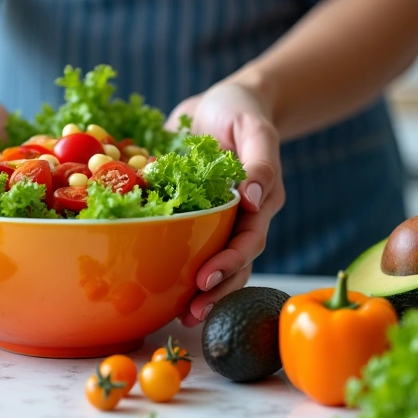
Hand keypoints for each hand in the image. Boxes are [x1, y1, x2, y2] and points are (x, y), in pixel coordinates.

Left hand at [165, 83, 285, 325]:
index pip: (248, 241)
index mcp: (260, 203)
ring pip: (211, 260)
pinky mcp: (190, 211)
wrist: (222, 102)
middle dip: (215, 291)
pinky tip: (156, 284)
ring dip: (198, 290)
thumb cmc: (243, 112)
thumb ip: (261, 160)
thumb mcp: (255, 128)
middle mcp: (239, 217)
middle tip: (191, 314)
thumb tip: (256, 198)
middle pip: (233, 263)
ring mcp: (215, 218)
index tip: (205, 281)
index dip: (228, 264)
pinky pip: (182, 240)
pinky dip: (172, 261)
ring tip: (180, 315)